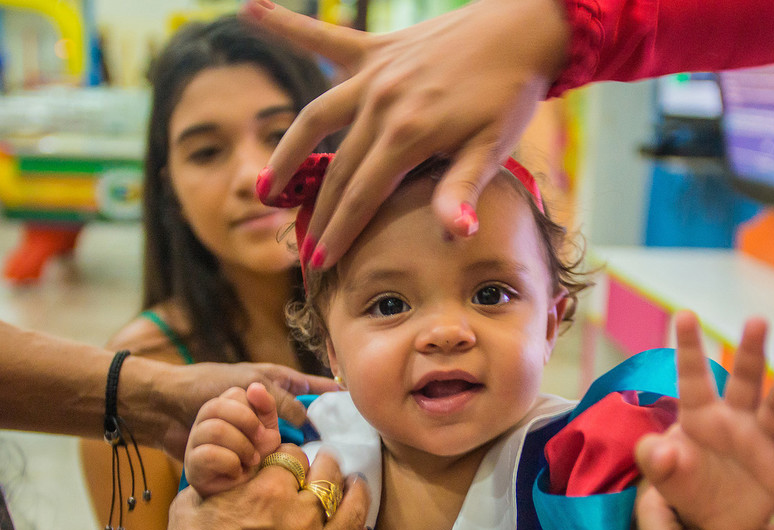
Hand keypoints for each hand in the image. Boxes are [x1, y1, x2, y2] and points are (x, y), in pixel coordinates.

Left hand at [145, 360, 336, 459]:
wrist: (164, 406)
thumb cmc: (205, 385)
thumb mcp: (251, 384)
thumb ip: (283, 401)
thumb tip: (309, 422)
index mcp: (277, 384)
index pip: (316, 389)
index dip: (337, 400)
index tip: (357, 413)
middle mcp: (271, 411)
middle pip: (305, 424)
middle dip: (312, 434)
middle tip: (327, 447)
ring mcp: (257, 433)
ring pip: (283, 446)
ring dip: (280, 450)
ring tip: (288, 458)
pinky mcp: (241, 453)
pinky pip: (259, 462)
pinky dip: (262, 464)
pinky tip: (269, 472)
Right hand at [165, 446, 376, 529]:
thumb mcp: (193, 502)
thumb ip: (223, 479)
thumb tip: (237, 469)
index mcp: (267, 491)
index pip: (295, 456)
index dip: (292, 457)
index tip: (289, 464)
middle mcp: (299, 516)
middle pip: (329, 475)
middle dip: (327, 465)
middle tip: (327, 465)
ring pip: (354, 511)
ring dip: (358, 492)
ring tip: (356, 485)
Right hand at [184, 384, 281, 496]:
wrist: (244, 495)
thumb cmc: (254, 460)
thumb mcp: (265, 431)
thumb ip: (265, 408)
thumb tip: (256, 388)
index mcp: (223, 411)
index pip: (233, 393)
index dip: (252, 408)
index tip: (264, 427)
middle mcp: (204, 423)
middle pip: (216, 406)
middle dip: (246, 422)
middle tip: (260, 440)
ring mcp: (194, 444)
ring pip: (214, 429)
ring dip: (241, 445)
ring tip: (251, 460)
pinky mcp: (192, 466)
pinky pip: (209, 454)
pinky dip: (230, 462)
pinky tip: (237, 472)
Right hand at [245, 0, 568, 267]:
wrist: (523, 28)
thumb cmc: (510, 95)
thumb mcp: (493, 148)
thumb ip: (462, 191)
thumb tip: (455, 235)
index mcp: (407, 134)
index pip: (362, 195)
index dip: (339, 232)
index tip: (320, 261)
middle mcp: (380, 103)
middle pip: (337, 167)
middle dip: (318, 212)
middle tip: (300, 247)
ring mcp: (375, 73)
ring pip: (315, 116)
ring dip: (288, 151)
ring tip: (267, 185)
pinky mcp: (377, 48)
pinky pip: (324, 38)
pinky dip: (287, 25)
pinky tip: (250, 8)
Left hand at [635, 311, 773, 529]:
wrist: (713, 524)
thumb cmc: (687, 485)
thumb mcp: (665, 475)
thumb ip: (656, 462)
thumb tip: (661, 451)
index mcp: (701, 414)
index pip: (693, 376)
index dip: (689, 347)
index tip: (683, 315)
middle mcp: (736, 419)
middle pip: (745, 381)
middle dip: (750, 351)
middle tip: (756, 321)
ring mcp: (764, 442)